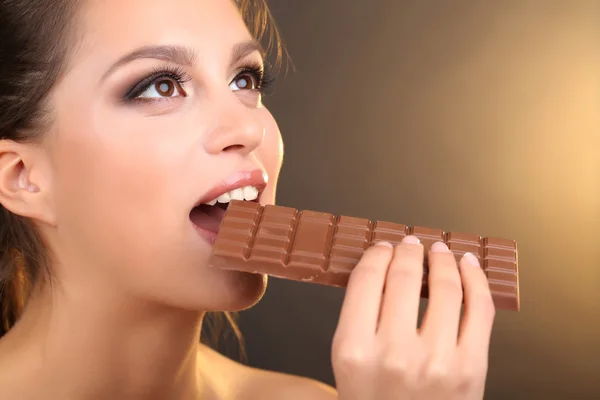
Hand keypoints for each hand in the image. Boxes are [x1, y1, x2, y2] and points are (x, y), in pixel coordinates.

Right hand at [331, 235, 495, 399]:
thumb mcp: (347, 364)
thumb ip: (358, 317)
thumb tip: (382, 268)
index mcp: (354, 350)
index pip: (367, 279)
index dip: (377, 254)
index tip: (383, 248)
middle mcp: (394, 354)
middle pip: (404, 277)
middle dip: (408, 252)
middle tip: (410, 244)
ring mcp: (438, 362)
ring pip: (445, 287)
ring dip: (443, 259)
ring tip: (440, 250)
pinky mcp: (471, 369)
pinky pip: (479, 309)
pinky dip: (476, 279)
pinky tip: (468, 265)